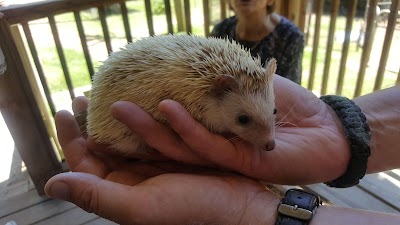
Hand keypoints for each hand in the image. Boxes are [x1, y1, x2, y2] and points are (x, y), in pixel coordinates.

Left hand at [45, 101, 279, 224]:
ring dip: (116, 115)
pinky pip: (153, 133)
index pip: (84, 166)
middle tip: (85, 96)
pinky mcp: (176, 154)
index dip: (70, 139)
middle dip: (91, 123)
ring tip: (110, 91)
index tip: (63, 110)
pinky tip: (145, 98)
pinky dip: (144, 116)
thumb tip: (52, 183)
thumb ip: (97, 196)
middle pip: (104, 148)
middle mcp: (135, 180)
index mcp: (121, 193)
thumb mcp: (142, 206)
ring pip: (127, 138)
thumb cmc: (194, 209)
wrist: (243, 207)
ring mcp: (156, 166)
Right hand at [110, 75, 349, 184]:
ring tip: (119, 108)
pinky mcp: (237, 162)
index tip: (109, 96)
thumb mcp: (248, 82)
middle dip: (130, 127)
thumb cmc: (287, 104)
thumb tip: (192, 59)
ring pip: (176, 146)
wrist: (324, 127)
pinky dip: (185, 127)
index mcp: (205, 128)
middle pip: (161, 140)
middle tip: (98, 109)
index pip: (164, 124)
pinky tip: (166, 108)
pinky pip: (206, 145)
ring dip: (147, 128)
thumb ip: (221, 77)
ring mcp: (220, 158)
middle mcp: (206, 147)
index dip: (137, 115)